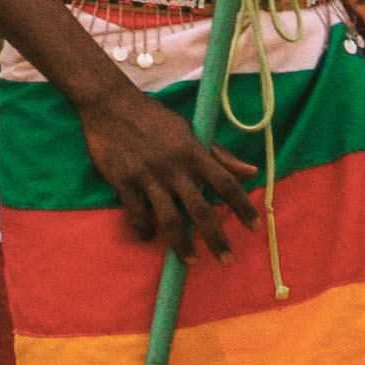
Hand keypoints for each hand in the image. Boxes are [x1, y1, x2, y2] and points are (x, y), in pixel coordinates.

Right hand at [69, 57, 264, 264]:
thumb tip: (252, 172)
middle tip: (227, 261)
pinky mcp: (123, 182)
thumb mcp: (189, 131)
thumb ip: (220, 155)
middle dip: (216, 239)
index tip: (254, 227)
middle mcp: (173, 168)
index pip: (225, 182)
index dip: (242, 206)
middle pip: (200, 210)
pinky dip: (144, 230)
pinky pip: (137, 214)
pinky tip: (148, 236)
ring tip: (191, 261)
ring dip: (182, 245)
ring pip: (170, 219)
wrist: (109, 104)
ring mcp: (148, 176)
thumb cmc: (153, 118)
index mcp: (193, 152)